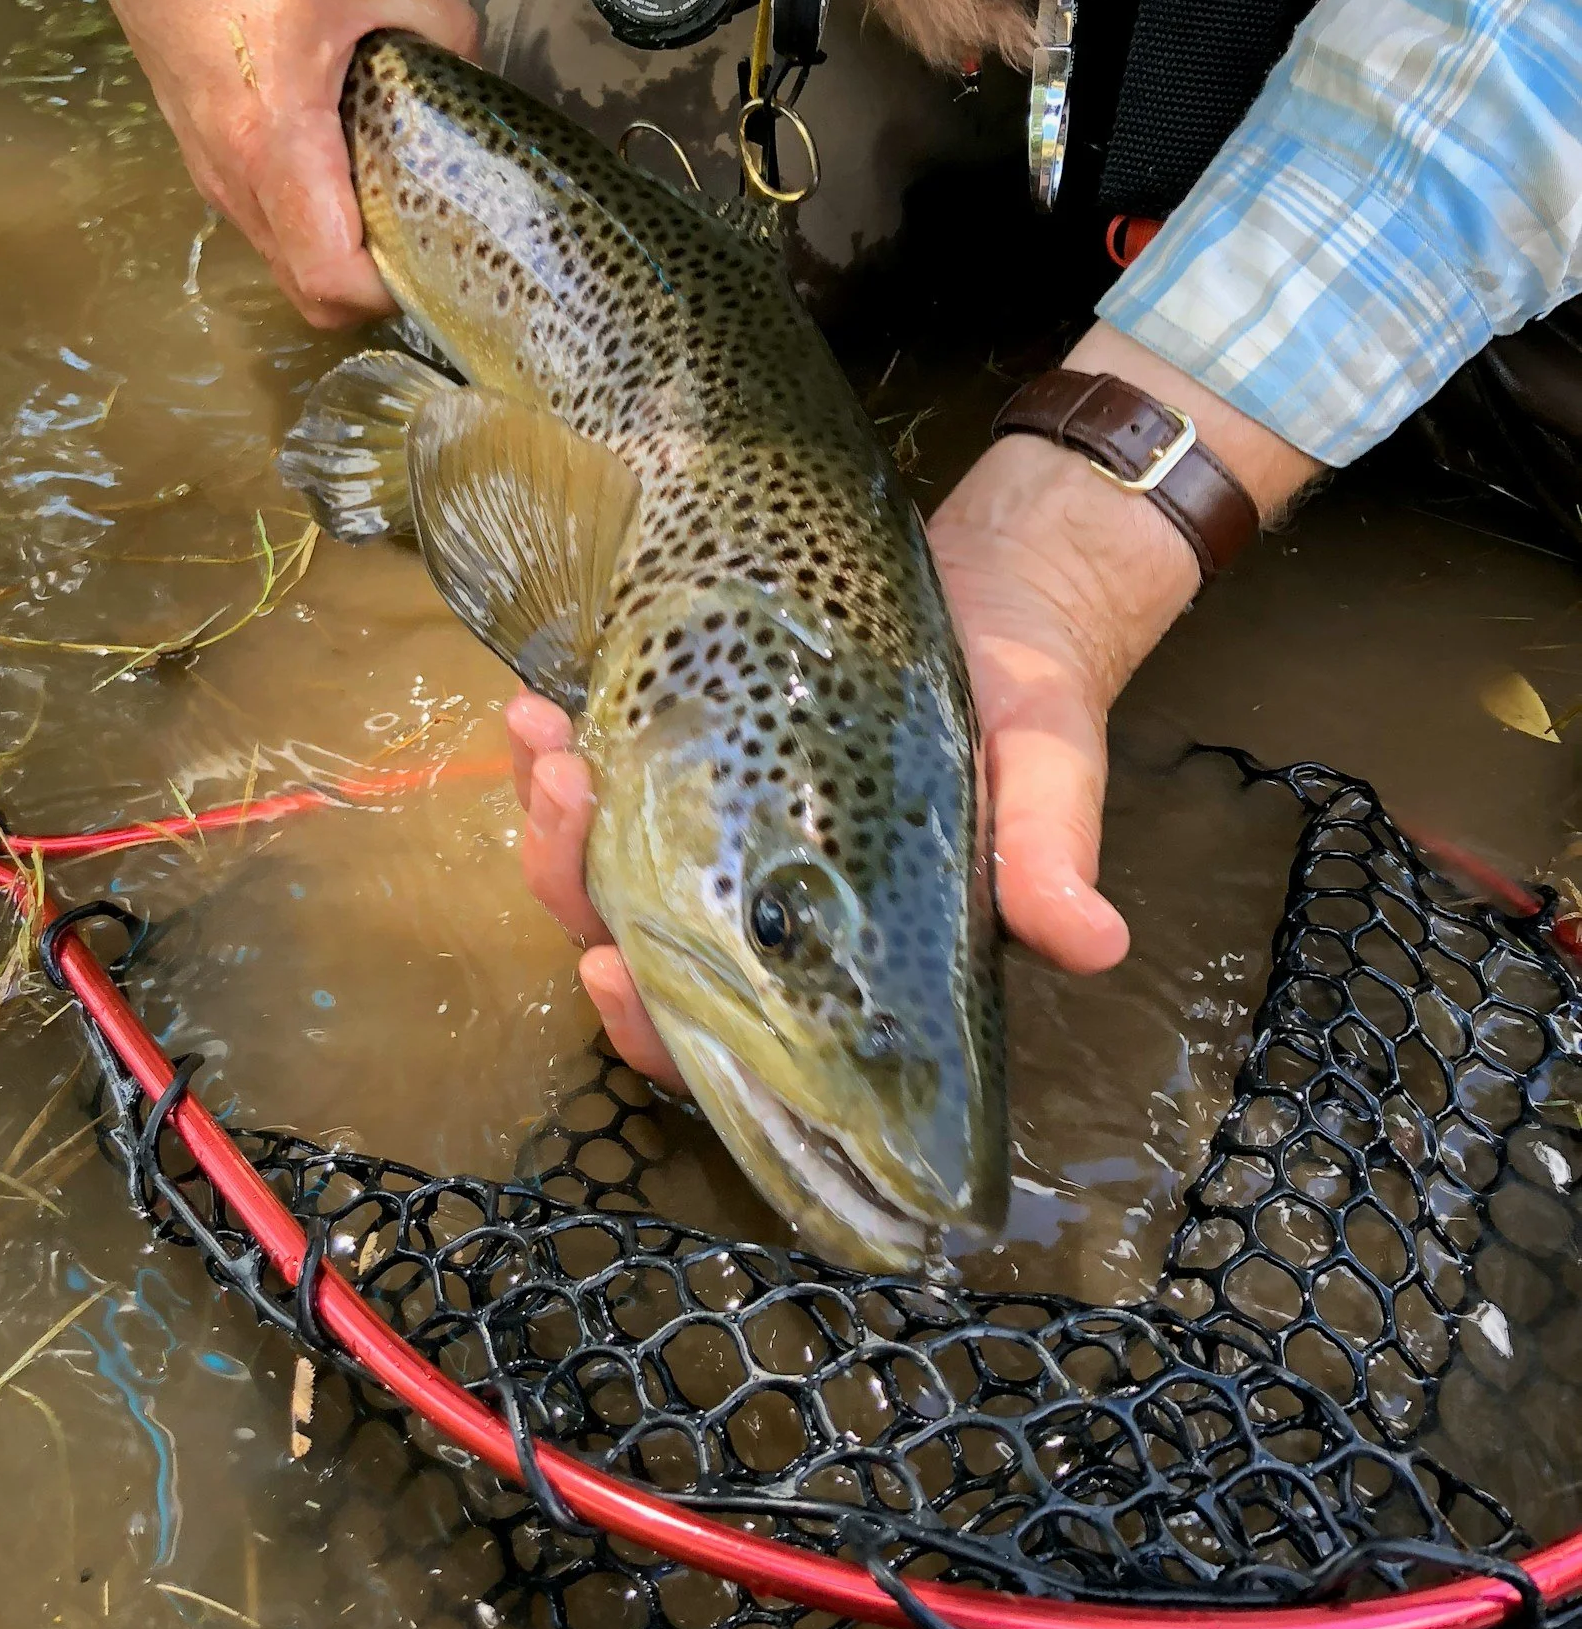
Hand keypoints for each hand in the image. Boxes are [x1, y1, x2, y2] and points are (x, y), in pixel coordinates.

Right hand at [20, 0, 476, 328]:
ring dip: (340, 257)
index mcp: (276, 139)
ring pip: (284, 263)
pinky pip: (267, 225)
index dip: (388, 291)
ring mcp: (212, 173)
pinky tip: (350, 173)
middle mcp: (234, 175)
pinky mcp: (205, 158)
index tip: (436, 260)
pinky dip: (312, 226)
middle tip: (428, 239)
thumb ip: (446, 30)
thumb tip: (478, 75)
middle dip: (373, 288)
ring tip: (395, 206)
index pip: (329, 275)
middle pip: (308, 292)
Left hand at [509, 324, 1321, 1085]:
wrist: (1007, 592)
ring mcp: (713, 828)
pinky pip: (604, 771)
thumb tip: (1093, 943)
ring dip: (551, 815)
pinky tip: (535, 702)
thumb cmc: (1033, 702)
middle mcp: (760, 907)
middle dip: (571, 888)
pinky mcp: (691, 750)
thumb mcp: (1052, 773)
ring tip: (541, 736)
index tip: (611, 965)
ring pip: (597, 861)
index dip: (654, 1026)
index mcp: (836, 955)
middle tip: (566, 802)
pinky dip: (559, 748)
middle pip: (629, 941)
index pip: (725, 1036)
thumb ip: (1049, 857)